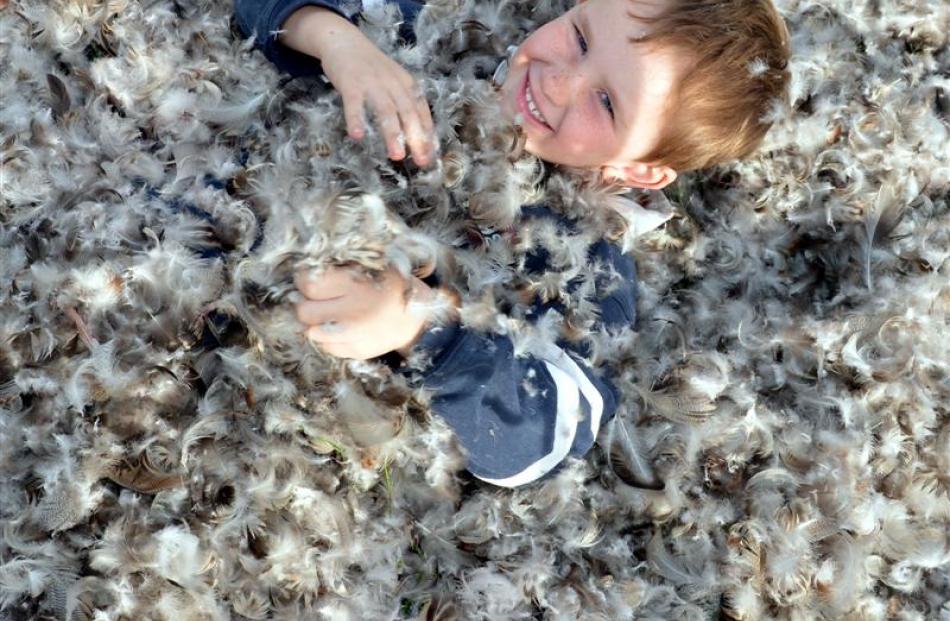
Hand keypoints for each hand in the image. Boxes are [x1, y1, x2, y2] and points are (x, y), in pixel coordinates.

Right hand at [281, 7, 436, 166]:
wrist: (345, 41)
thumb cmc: (372, 68)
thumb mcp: (394, 81)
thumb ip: (405, 104)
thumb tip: (418, 136)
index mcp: (407, 84)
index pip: (421, 111)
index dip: (427, 135)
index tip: (430, 157)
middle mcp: (393, 83)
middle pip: (408, 113)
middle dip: (416, 139)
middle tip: (421, 162)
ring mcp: (372, 83)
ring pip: (386, 111)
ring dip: (393, 134)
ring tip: (397, 155)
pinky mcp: (351, 83)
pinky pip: (354, 105)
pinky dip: (356, 120)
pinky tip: (357, 136)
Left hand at [294, 265, 432, 359]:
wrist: (419, 318)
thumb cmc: (391, 285)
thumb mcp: (373, 264)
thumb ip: (343, 265)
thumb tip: (307, 266)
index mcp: (355, 285)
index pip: (309, 284)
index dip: (304, 279)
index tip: (309, 277)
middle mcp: (352, 313)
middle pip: (305, 311)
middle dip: (306, 302)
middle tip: (317, 297)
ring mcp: (354, 336)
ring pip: (311, 332)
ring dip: (315, 322)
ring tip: (327, 313)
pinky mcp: (357, 352)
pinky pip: (327, 347)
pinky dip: (328, 337)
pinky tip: (341, 327)